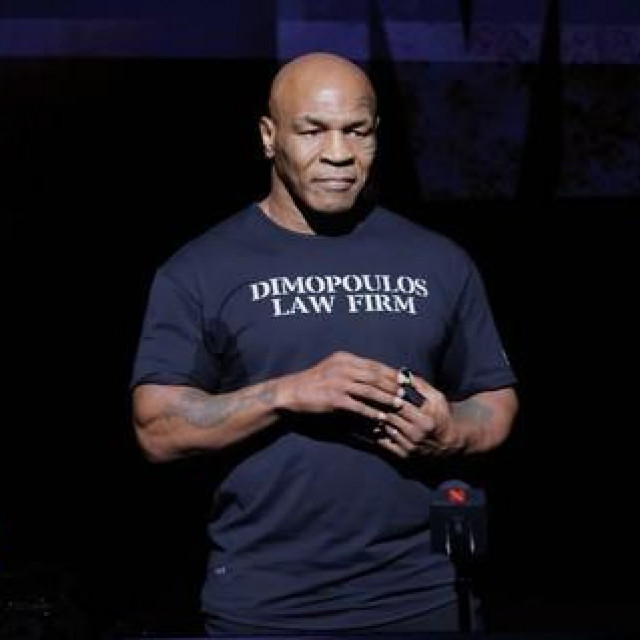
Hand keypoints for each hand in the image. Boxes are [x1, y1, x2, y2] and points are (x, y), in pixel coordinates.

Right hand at [278, 351, 400, 421]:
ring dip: (387, 399)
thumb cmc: (313, 383)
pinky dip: (372, 412)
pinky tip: (381, 418)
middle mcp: (343, 368)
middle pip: (376, 376)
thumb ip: (351, 369)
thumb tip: (373, 374)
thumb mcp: (332, 368)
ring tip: (400, 405)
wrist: (290, 394)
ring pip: (371, 391)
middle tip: (407, 393)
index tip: (405, 379)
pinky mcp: (335, 399)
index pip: (374, 364)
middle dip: (393, 385)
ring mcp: (339, 383)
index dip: (391, 372)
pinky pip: (359, 406)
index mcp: (344, 359)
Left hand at [378, 375, 463, 457]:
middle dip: (381, 406)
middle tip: (372, 397)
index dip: (390, 396)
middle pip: (390, 417)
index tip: (383, 389)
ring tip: (374, 408)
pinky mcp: (404, 455)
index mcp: (425, 420)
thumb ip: (419, 385)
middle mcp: (417, 436)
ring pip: (385, 428)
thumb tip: (401, 374)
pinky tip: (378, 423)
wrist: (450, 442)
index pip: (399, 406)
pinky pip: (384, 442)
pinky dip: (379, 432)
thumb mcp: (436, 397)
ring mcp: (410, 447)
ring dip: (378, 418)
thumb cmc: (442, 415)